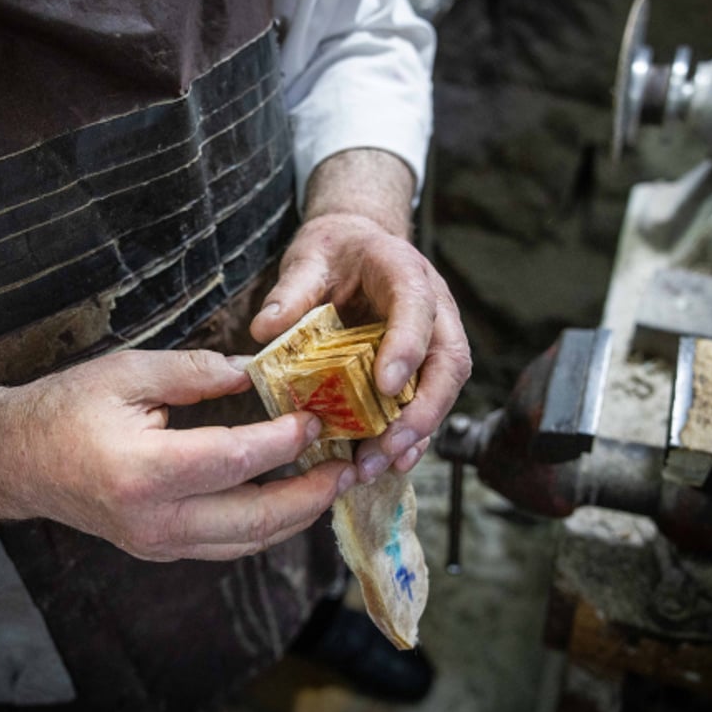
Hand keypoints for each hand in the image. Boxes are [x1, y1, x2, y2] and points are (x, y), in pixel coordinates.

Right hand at [0, 349, 357, 560]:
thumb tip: (258, 373)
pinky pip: (227, 545)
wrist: (17, 460)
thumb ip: (198, 372)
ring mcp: (157, 545)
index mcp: (145, 471)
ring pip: (247, 542)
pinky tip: (286, 498)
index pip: (237, 460)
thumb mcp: (129, 372)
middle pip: (257, 519)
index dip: (284, 440)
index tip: (316, 417)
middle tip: (346, 464)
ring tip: (327, 481)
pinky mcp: (160, 551)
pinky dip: (264, 525)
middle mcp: (155, 522)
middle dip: (310, 493)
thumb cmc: (65, 408)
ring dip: (295, 515)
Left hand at [249, 150, 470, 480]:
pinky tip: (385, 465)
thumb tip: (263, 330)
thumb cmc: (335, 251)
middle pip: (448, 362)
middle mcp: (434, 309)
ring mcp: (434, 340)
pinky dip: (408, 438)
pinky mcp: (422, 367)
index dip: (407, 347)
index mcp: (406, 273)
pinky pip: (424, 405)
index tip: (386, 385)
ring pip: (441, 391)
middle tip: (388, 445)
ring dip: (415, 434)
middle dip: (422, 410)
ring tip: (377, 465)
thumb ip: (291, 291)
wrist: (358, 245)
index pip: (417, 308)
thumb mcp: (308, 258)